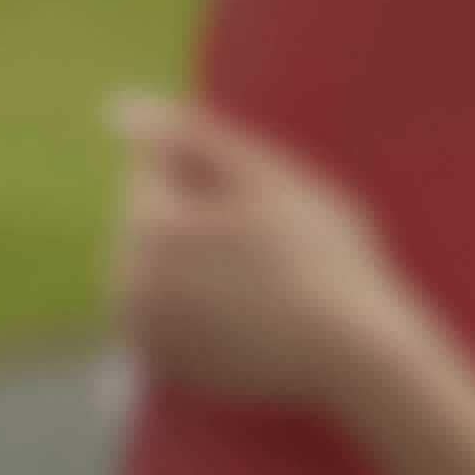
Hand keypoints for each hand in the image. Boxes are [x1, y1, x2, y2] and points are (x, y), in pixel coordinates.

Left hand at [109, 97, 434, 418]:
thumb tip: (120, 109)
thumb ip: (192, 136)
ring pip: (155, 266)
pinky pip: (164, 313)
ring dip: (191, 262)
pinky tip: (246, 313)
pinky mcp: (160, 365)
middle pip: (149, 219)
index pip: (153, 166)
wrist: (354, 356)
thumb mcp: (266, 178)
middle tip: (268, 246)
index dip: (212, 174)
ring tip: (259, 282)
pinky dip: (193, 306)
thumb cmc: (321, 256)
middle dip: (193, 220)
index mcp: (147, 226)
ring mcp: (140, 330)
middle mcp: (125, 282)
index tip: (261, 205)